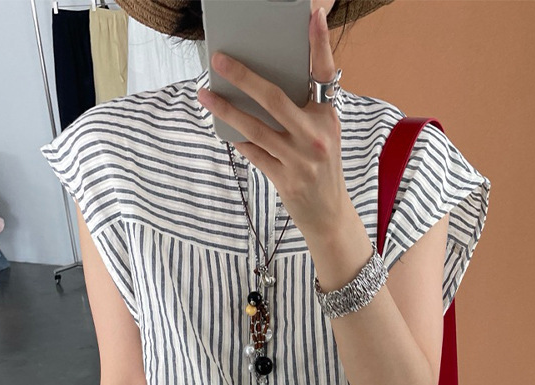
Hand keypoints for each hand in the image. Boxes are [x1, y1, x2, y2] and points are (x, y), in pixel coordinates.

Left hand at [198, 5, 350, 238]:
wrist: (329, 214)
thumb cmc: (321, 166)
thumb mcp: (322, 131)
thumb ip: (303, 105)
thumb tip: (265, 79)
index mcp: (328, 116)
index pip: (324, 72)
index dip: (319, 43)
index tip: (311, 14)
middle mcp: (317, 135)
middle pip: (275, 99)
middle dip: (244, 77)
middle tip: (220, 60)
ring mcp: (302, 160)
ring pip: (256, 128)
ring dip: (227, 109)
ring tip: (205, 94)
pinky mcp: (287, 180)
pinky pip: (254, 153)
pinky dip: (237, 138)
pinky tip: (221, 125)